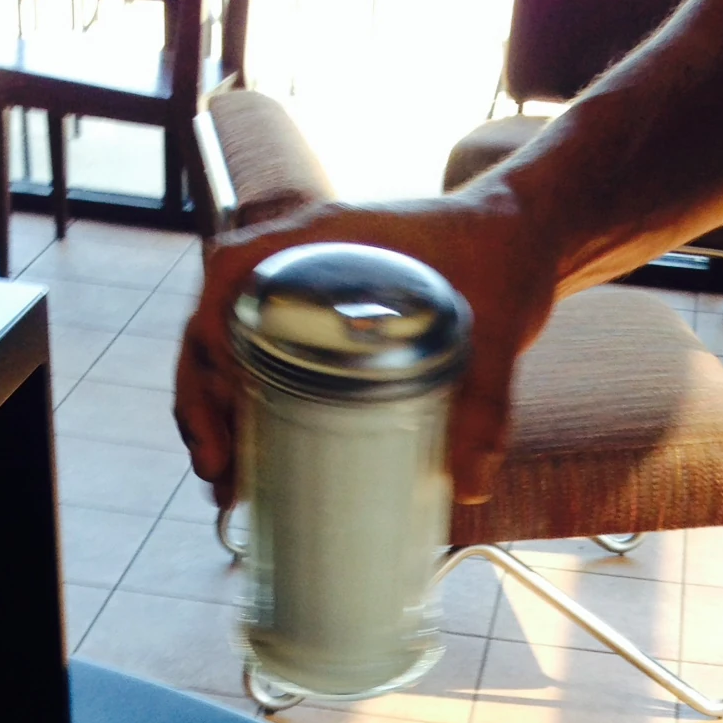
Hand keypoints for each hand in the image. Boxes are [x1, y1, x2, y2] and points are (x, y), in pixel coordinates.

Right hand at [173, 187, 556, 510]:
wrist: (520, 235)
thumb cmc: (499, 254)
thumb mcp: (499, 324)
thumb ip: (488, 401)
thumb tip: (470, 485)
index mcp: (322, 240)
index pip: (230, 277)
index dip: (211, 340)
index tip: (226, 402)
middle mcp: (299, 264)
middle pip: (215, 328)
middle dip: (203, 404)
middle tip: (220, 473)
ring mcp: (305, 298)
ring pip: (230, 354)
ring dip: (216, 419)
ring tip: (226, 486)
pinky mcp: (322, 330)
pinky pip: (263, 366)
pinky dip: (249, 416)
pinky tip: (254, 469)